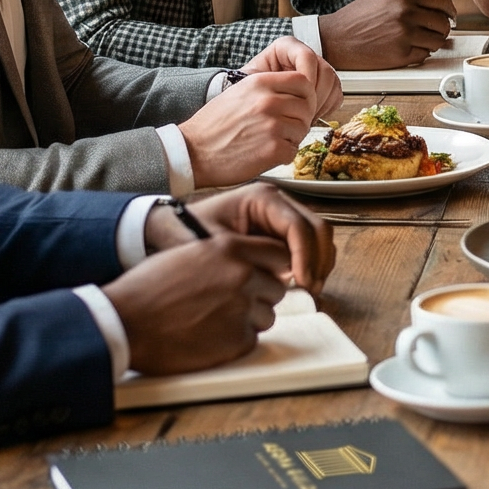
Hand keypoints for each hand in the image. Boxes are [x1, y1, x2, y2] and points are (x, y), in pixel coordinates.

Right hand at [102, 231, 289, 374]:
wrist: (125, 322)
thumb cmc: (148, 288)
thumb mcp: (190, 253)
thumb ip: (225, 255)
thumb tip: (251, 263)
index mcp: (232, 248)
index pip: (280, 255)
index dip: (271, 269)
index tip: (262, 278)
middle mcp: (243, 275)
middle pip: (277, 288)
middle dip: (260, 297)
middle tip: (231, 305)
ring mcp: (242, 308)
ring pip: (267, 316)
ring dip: (248, 320)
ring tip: (214, 321)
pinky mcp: (237, 340)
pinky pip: (251, 340)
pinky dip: (234, 342)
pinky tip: (208, 338)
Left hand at [146, 180, 337, 293]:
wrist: (169, 228)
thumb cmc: (187, 234)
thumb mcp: (216, 246)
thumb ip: (253, 257)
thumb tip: (287, 274)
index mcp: (263, 197)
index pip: (299, 226)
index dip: (306, 256)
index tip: (303, 284)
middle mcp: (278, 202)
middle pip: (317, 229)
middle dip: (318, 261)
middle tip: (311, 290)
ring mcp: (281, 215)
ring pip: (318, 237)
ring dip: (319, 264)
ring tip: (309, 290)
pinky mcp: (281, 231)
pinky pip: (308, 245)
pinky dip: (311, 264)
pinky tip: (301, 284)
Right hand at [178, 70, 316, 186]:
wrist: (192, 152)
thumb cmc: (213, 125)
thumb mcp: (238, 93)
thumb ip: (267, 88)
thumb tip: (296, 92)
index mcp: (260, 83)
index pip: (303, 81)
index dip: (304, 95)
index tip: (297, 105)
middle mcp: (268, 101)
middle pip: (307, 106)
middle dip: (299, 118)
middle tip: (284, 128)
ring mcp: (272, 125)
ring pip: (303, 129)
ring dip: (292, 138)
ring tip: (271, 141)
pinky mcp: (272, 149)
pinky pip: (293, 151)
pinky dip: (284, 155)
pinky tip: (266, 154)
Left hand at [242, 37, 341, 122]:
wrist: (248, 109)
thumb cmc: (245, 95)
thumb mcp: (249, 83)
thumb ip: (265, 79)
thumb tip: (289, 86)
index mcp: (286, 47)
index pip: (307, 57)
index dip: (306, 78)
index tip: (297, 97)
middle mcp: (303, 56)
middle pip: (324, 70)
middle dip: (316, 94)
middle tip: (303, 113)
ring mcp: (315, 71)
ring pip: (333, 83)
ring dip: (322, 103)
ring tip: (305, 117)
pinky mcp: (322, 87)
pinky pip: (336, 95)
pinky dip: (327, 108)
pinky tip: (311, 116)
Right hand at [315, 0, 456, 68]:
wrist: (335, 39)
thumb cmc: (357, 16)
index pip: (441, 0)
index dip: (449, 9)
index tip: (450, 14)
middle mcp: (406, 13)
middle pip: (443, 22)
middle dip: (442, 27)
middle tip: (435, 30)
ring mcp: (404, 34)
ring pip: (438, 41)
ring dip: (433, 42)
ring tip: (421, 40)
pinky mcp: (401, 55)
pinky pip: (425, 55)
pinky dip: (421, 53)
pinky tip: (410, 48)